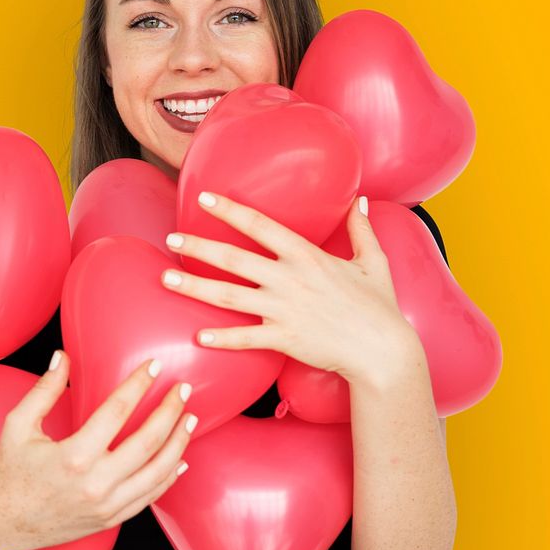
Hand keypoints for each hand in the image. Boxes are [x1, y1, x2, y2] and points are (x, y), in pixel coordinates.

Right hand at [0, 352, 196, 549]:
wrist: (4, 522)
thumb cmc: (10, 471)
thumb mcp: (18, 425)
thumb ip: (44, 390)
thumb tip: (63, 357)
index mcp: (74, 456)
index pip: (118, 411)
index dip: (139, 384)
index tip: (155, 366)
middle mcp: (95, 483)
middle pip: (148, 442)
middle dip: (170, 411)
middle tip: (184, 389)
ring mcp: (107, 505)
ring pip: (157, 472)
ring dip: (178, 443)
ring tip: (190, 418)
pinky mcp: (111, 519)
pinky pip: (150, 497)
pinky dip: (169, 476)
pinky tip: (180, 458)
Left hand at [161, 192, 415, 383]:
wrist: (383, 351)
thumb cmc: (379, 307)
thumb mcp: (375, 262)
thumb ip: (361, 230)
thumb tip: (361, 200)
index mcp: (306, 255)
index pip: (260, 225)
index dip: (230, 210)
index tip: (204, 198)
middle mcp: (289, 278)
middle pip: (234, 258)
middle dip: (198, 246)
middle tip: (170, 237)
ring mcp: (283, 309)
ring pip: (228, 296)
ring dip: (194, 286)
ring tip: (166, 278)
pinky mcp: (283, 338)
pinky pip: (245, 337)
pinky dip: (221, 338)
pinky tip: (197, 336)